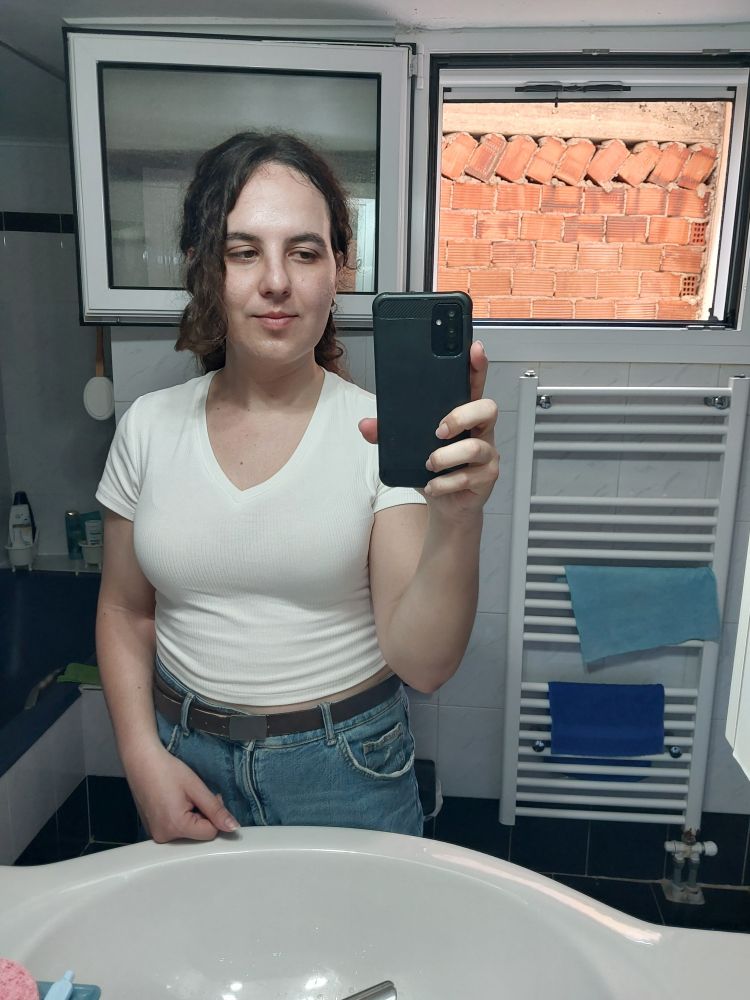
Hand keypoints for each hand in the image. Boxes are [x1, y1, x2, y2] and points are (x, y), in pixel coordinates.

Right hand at [126, 745, 238, 842]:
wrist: (142, 761)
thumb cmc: (167, 770)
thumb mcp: (196, 788)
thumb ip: (216, 810)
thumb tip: (233, 827)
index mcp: (176, 827)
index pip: (210, 832)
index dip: (215, 814)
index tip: (208, 797)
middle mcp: (163, 837)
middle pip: (198, 834)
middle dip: (203, 816)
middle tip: (195, 796)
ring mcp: (155, 835)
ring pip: (188, 832)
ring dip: (192, 817)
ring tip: (182, 797)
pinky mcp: (152, 830)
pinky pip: (175, 830)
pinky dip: (180, 818)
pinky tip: (173, 802)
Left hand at [359, 341, 498, 519]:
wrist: (444, 504)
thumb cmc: (433, 469)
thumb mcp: (408, 448)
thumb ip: (388, 434)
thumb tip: (366, 425)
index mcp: (463, 415)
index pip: (474, 384)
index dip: (477, 366)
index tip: (474, 349)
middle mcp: (479, 431)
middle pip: (487, 408)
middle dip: (461, 416)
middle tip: (438, 430)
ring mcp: (486, 454)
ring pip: (476, 446)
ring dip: (446, 456)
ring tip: (429, 463)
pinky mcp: (486, 478)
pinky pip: (468, 476)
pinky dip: (444, 483)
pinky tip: (433, 485)